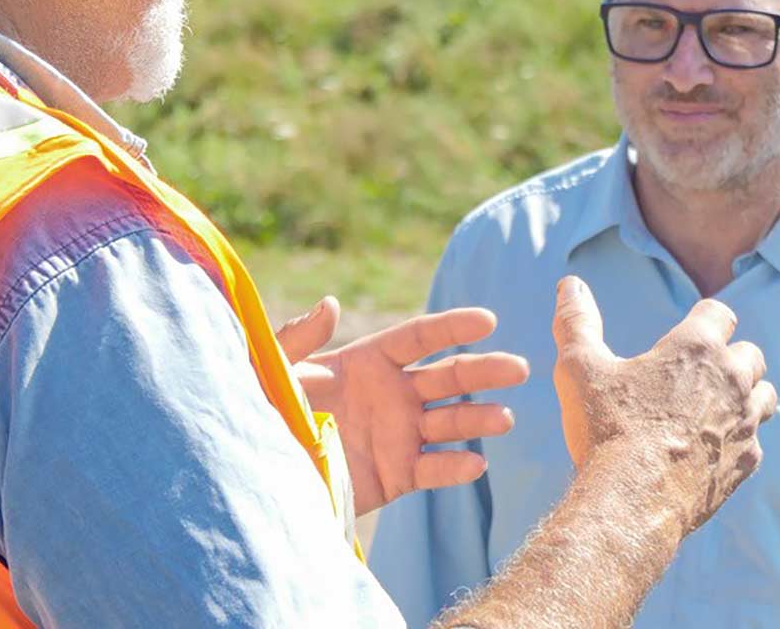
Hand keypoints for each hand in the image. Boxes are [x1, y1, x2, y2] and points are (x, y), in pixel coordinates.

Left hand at [274, 296, 530, 515]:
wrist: (260, 475)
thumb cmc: (263, 414)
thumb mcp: (275, 373)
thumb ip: (298, 339)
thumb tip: (330, 303)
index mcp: (367, 361)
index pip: (419, 338)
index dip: (452, 327)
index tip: (487, 320)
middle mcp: (392, 394)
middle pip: (449, 377)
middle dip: (484, 371)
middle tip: (519, 368)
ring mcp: (399, 435)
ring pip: (451, 422)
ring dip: (479, 419)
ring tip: (503, 419)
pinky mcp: (398, 474)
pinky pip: (434, 469)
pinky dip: (456, 467)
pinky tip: (476, 463)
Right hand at [549, 276, 775, 530]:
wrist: (632, 501)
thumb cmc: (606, 429)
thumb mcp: (579, 368)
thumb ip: (576, 321)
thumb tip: (569, 283)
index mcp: (696, 348)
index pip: (721, 313)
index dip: (706, 320)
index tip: (690, 333)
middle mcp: (732, 379)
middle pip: (751, 354)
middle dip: (731, 359)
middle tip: (699, 376)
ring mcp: (745, 422)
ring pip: (765, 396)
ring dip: (746, 397)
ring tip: (714, 410)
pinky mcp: (746, 462)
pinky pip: (755, 443)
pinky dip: (738, 442)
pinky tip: (711, 451)